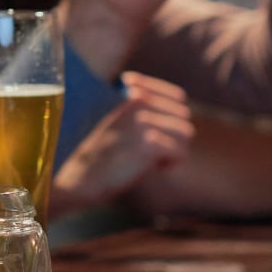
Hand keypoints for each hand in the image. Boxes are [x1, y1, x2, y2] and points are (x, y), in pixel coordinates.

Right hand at [49, 73, 193, 216]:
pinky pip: (180, 151)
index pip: (177, 96)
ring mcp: (144, 122)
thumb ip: (147, 112)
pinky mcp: (149, 144)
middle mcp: (140, 104)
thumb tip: (182, 115)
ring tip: (157, 160)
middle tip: (158, 150)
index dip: (179, 115)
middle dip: (177, 135)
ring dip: (176, 149)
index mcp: (133, 97)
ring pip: (185, 133)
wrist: (85, 175)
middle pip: (184, 117)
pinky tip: (155, 168)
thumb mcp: (121, 122)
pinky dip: (171, 163)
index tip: (169, 131)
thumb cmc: (104, 154)